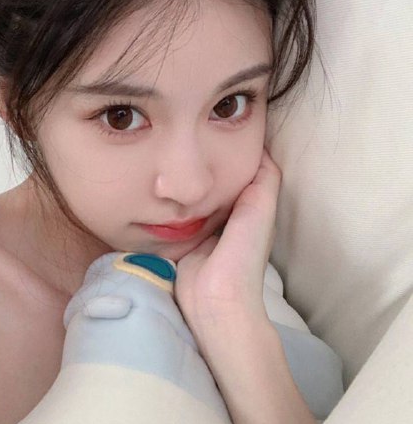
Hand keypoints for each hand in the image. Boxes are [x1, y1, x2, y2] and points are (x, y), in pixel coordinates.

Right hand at [174, 148, 281, 341]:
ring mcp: (203, 227)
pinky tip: (160, 183)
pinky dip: (170, 200)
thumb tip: (259, 146)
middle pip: (216, 181)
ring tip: (171, 153)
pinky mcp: (182, 238)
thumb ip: (263, 179)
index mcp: (250, 208)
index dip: (234, 150)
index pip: (242, 171)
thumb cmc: (242, 255)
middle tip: (187, 134)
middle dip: (205, 162)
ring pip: (195, 194)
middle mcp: (228, 216)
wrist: (214, 299)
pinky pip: (176, 212)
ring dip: (187, 180)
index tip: (218, 125)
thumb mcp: (260, 210)